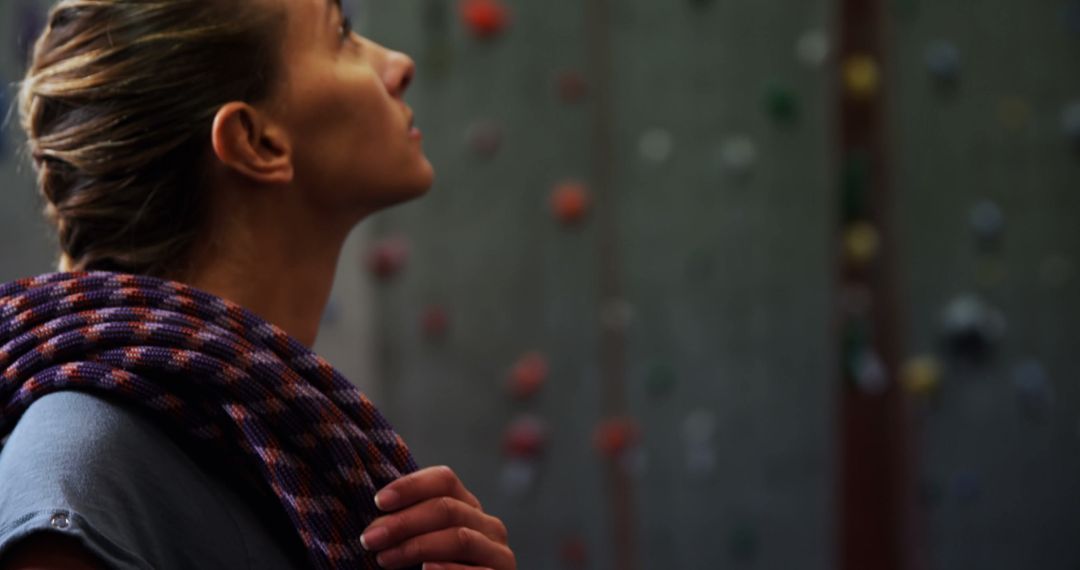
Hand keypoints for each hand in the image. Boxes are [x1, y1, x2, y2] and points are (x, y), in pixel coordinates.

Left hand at [360, 465, 515, 569]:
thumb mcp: (420, 544)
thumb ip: (408, 528)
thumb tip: (375, 521)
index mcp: (467, 507)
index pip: (444, 480)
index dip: (411, 486)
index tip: (379, 502)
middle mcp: (487, 525)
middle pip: (447, 508)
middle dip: (403, 522)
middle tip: (370, 538)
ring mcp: (498, 553)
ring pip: (460, 538)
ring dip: (417, 547)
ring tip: (385, 558)